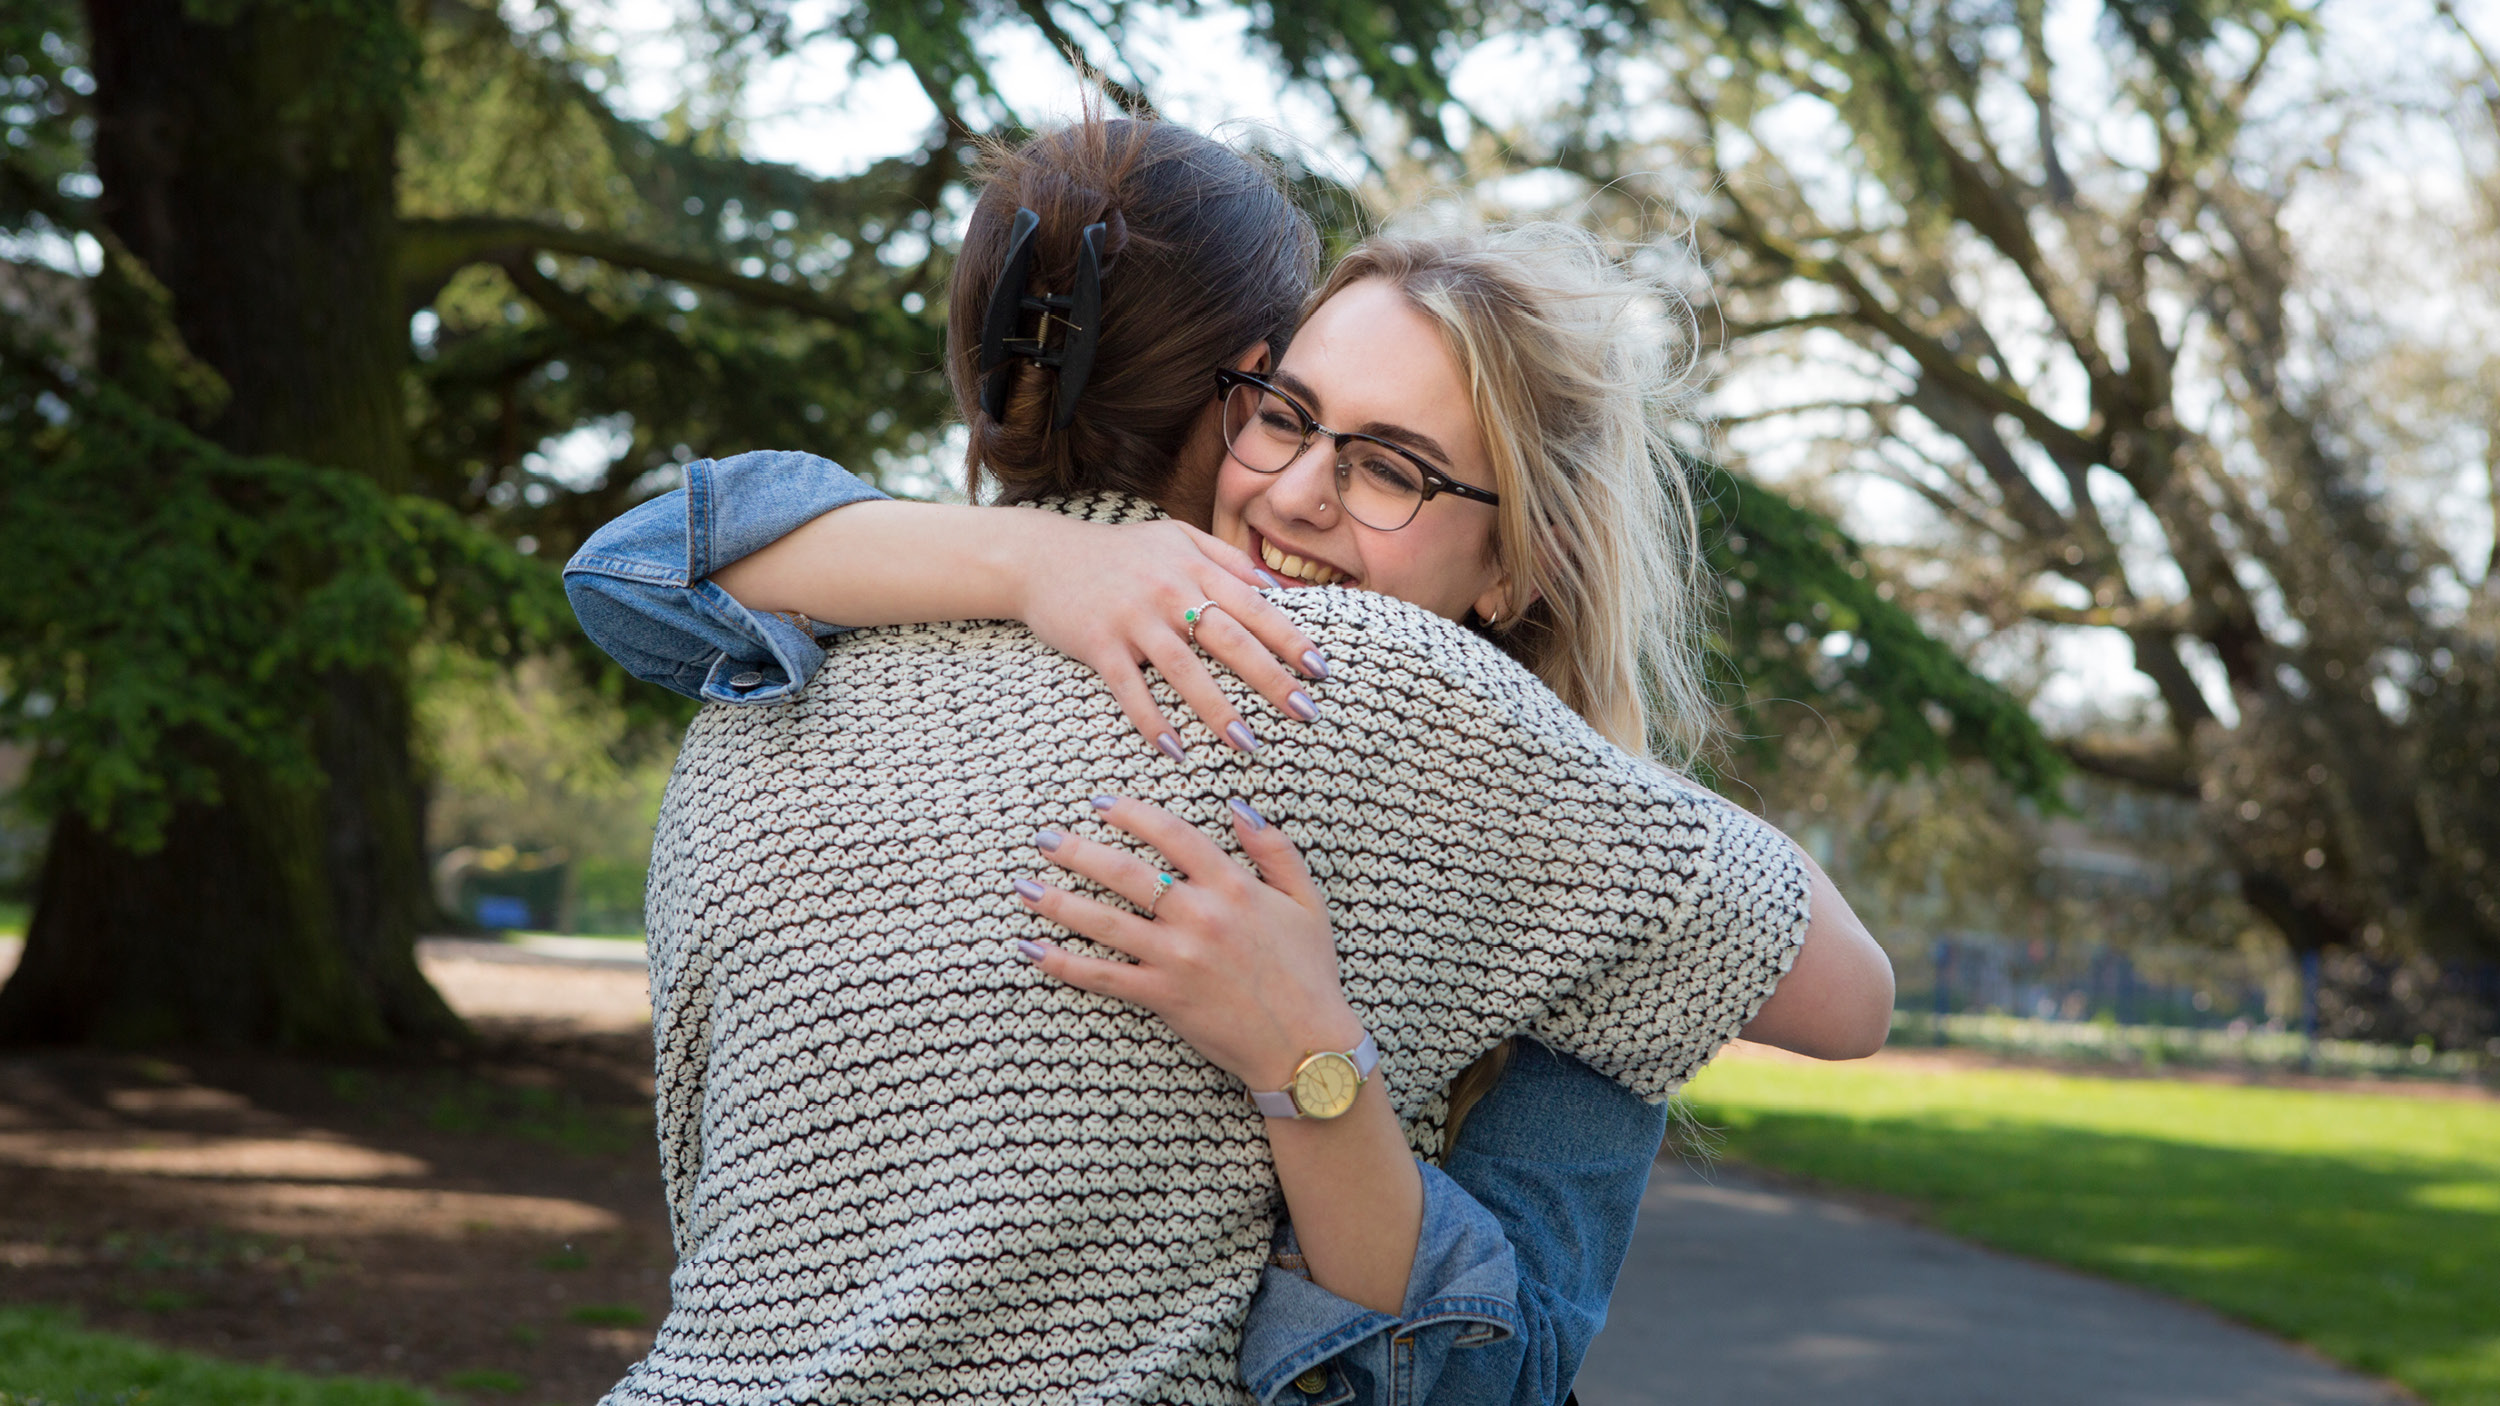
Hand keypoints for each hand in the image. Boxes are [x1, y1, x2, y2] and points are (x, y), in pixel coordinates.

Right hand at [1007, 515, 1330, 756]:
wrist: (1042, 556)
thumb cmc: (1118, 552)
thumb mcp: (1175, 537)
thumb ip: (1225, 557)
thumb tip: (1277, 589)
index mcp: (1194, 566)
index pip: (1254, 606)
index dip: (1290, 639)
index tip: (1321, 671)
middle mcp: (1169, 591)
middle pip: (1230, 640)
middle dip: (1271, 679)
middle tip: (1305, 713)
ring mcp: (1133, 618)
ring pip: (1184, 670)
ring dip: (1218, 710)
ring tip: (1248, 744)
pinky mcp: (1098, 643)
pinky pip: (1131, 688)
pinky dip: (1152, 720)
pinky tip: (1175, 750)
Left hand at [1011, 795, 1360, 1091]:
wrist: (1306, 1046)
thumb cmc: (1309, 973)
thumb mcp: (1307, 902)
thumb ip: (1275, 850)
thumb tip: (1237, 807)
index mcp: (1234, 886)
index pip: (1173, 834)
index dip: (1132, 813)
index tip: (1100, 802)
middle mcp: (1201, 917)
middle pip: (1125, 872)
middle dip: (1077, 850)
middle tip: (1044, 838)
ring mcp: (1178, 958)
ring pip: (1104, 921)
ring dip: (1057, 902)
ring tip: (1023, 887)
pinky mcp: (1164, 997)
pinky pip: (1103, 976)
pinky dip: (1064, 963)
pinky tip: (1032, 949)